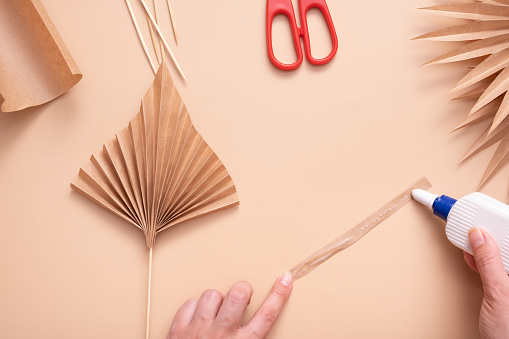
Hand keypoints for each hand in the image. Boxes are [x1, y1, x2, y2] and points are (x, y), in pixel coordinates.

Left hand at [167, 272, 292, 338]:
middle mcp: (222, 335)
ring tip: (216, 312)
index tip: (285, 280)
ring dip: (216, 300)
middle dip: (243, 290)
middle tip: (242, 297)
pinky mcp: (178, 330)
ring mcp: (198, 331)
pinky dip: (194, 309)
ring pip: (211, 295)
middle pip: (238, 295)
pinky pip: (189, 304)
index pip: (267, 315)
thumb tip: (261, 330)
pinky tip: (197, 319)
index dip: (279, 295)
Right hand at [463, 228, 508, 338]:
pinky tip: (473, 254)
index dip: (499, 225)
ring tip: (470, 234)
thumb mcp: (498, 294)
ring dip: (485, 246)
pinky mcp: (507, 290)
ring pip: (502, 256)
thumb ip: (489, 263)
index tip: (482, 216)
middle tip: (474, 222)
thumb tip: (479, 237)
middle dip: (492, 234)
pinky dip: (483, 260)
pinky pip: (497, 267)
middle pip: (507, 246)